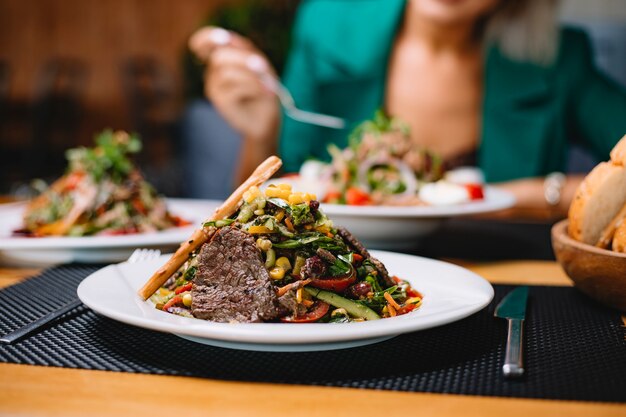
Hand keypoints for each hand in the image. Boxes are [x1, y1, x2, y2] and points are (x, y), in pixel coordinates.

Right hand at [189, 27, 279, 143]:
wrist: (268, 118)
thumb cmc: (265, 88)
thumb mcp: (261, 66)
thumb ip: (246, 51)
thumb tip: (230, 39)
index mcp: (223, 58)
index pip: (206, 42)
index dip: (208, 37)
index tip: (222, 38)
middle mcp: (214, 70)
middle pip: (220, 56)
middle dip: (244, 59)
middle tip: (263, 67)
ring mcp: (213, 86)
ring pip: (227, 72)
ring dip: (252, 77)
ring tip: (267, 86)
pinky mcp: (218, 100)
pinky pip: (234, 88)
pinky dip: (253, 88)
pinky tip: (264, 93)